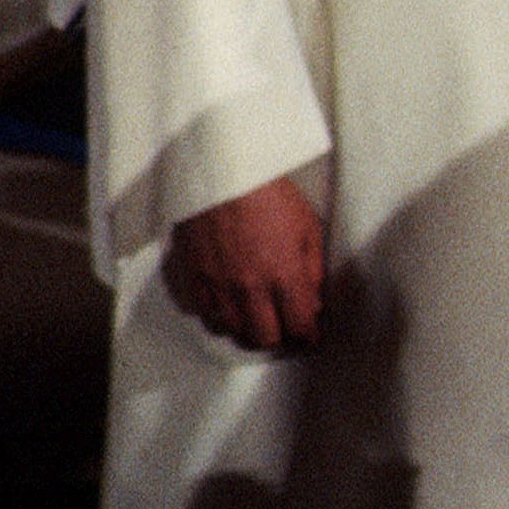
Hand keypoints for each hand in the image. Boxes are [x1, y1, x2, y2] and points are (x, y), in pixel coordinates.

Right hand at [164, 175, 326, 350]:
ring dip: (248, 329)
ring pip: (233, 330)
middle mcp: (250, 286)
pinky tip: (229, 305)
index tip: (309, 335)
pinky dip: (219, 316)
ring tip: (257, 318)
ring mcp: (218, 284)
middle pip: (265, 337)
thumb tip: (314, 301)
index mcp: (284, 274)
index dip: (308, 336)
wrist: (221, 171)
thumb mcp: (308, 226)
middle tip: (284, 328)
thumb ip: (313, 269)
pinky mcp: (194, 276)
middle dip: (279, 337)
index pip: (300, 326)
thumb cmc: (267, 192)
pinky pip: (205, 313)